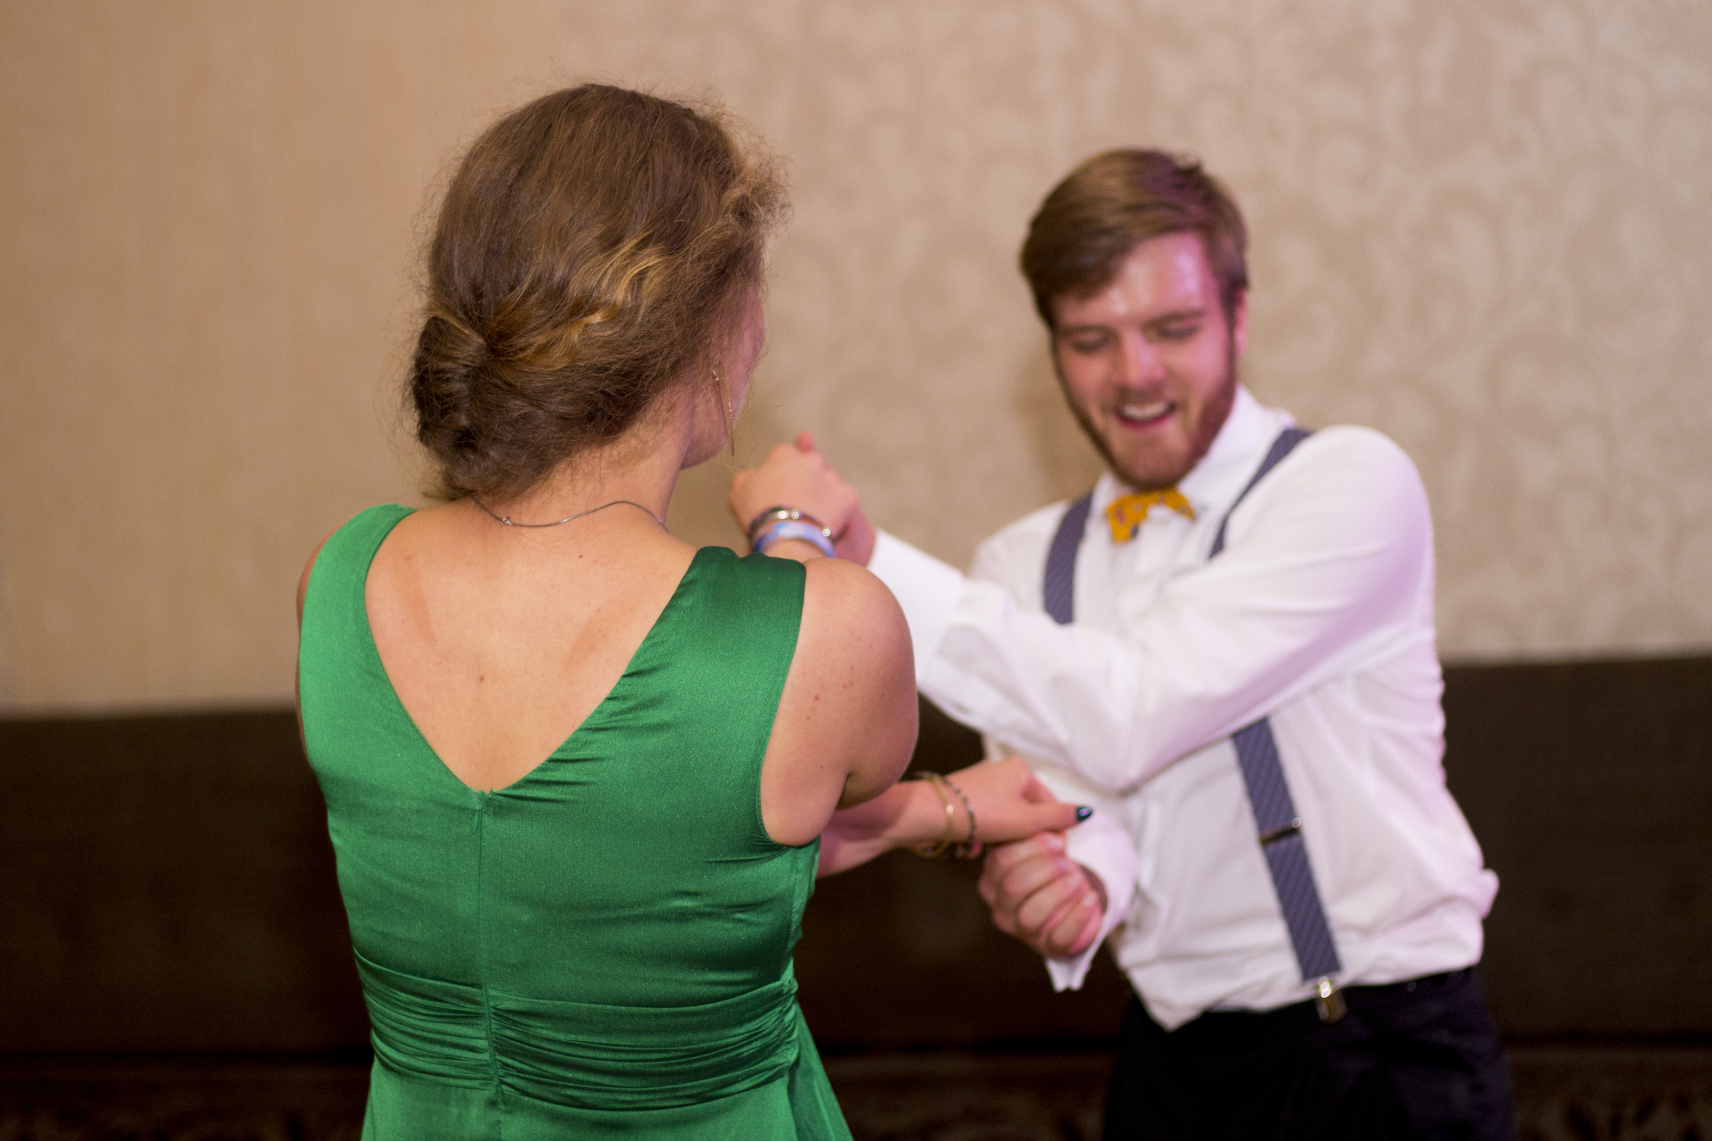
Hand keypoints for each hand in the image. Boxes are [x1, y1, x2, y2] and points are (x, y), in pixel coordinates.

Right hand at [731, 432, 873, 562]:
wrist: (787, 536)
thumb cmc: (759, 514)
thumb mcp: (739, 491)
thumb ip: (747, 476)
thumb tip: (752, 475)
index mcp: (784, 454)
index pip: (785, 458)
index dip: (782, 477)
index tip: (779, 493)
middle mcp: (811, 459)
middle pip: (809, 468)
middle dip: (805, 482)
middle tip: (796, 506)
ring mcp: (832, 476)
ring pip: (828, 483)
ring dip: (822, 495)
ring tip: (810, 517)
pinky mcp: (847, 494)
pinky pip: (843, 500)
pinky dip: (837, 510)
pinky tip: (825, 523)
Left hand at [945, 756, 1088, 844]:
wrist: (931, 814)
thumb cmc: (982, 814)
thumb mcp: (1027, 819)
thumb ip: (1058, 817)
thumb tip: (1087, 812)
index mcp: (1021, 770)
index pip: (1050, 804)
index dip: (1053, 831)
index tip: (1051, 855)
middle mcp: (1001, 771)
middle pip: (1026, 812)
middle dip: (1022, 836)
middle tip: (1016, 853)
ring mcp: (980, 783)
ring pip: (1005, 819)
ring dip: (1003, 838)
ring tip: (992, 849)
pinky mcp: (963, 797)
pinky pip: (985, 820)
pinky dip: (984, 834)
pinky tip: (974, 846)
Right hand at [978, 831, 1106, 959]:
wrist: (1071, 901)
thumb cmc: (1052, 870)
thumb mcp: (1043, 847)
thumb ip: (1040, 830)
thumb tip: (1056, 815)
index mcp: (992, 879)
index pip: (1001, 860)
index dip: (1031, 847)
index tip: (1058, 839)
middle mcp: (999, 907)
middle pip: (1013, 887)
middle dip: (1045, 868)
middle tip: (1067, 860)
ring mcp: (1021, 931)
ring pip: (1030, 915)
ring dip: (1058, 892)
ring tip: (1078, 878)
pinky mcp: (1047, 946)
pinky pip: (1059, 937)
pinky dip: (1078, 916)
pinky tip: (1090, 898)